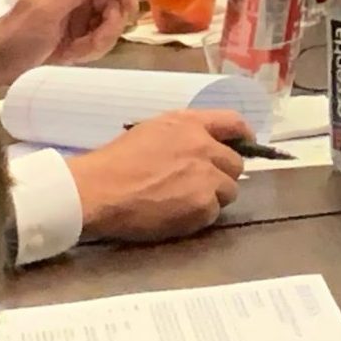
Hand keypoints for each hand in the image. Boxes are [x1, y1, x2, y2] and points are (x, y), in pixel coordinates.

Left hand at [0, 0, 138, 89]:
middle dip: (110, 24)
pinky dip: (92, 50)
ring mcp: (84, 13)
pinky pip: (103, 39)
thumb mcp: (47, 9)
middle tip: (94, 40)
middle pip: (117, 0)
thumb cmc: (18, 33)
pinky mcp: (84, 32)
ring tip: (76, 51)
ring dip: (99, 40)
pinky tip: (73, 55)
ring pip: (113, 23)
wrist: (0, 62)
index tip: (126, 11)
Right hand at [65, 110, 247, 243]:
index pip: (233, 123)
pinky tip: (176, 216)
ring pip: (228, 191)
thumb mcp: (151, 131)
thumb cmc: (114, 162)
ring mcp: (206, 177)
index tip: (245, 145)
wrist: (94, 191)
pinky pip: (213, 213)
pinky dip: (198, 217)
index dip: (243, 135)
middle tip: (201, 184)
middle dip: (222, 175)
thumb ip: (183, 134)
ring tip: (185, 202)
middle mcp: (204, 147)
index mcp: (190, 124)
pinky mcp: (201, 205)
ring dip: (213, 197)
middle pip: (236, 164)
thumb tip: (205, 144)